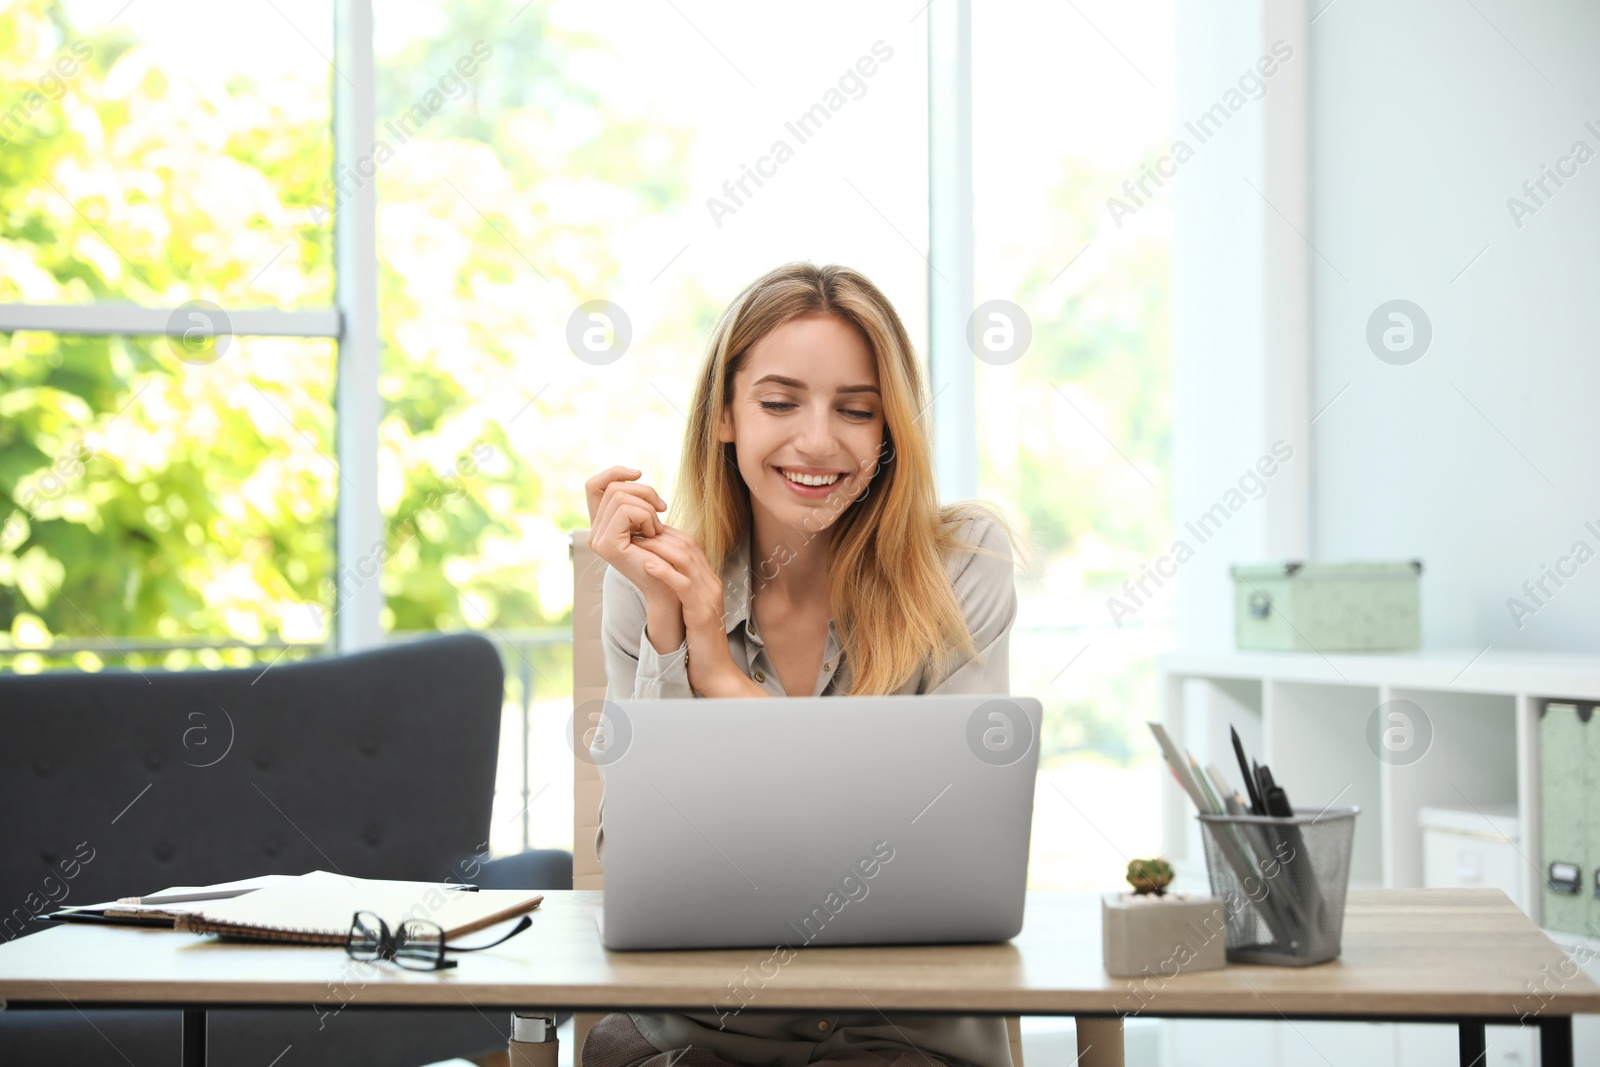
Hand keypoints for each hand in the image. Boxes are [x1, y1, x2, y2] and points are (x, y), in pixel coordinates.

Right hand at [583, 466, 673, 605]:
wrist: (668, 585)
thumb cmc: (663, 554)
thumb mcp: (647, 519)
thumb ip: (635, 500)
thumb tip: (634, 473)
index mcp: (600, 525)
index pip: (594, 486)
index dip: (615, 472)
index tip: (639, 473)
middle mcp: (594, 532)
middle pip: (614, 488)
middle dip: (644, 492)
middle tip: (661, 510)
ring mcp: (598, 539)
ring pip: (621, 497)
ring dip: (647, 508)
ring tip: (656, 528)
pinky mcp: (608, 545)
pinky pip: (626, 511)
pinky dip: (646, 516)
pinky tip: (653, 533)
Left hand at [632, 526, 742, 693]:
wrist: (716, 671)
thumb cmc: (698, 643)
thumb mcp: (689, 609)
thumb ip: (679, 590)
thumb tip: (656, 576)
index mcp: (708, 581)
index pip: (689, 545)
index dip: (665, 534)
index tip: (642, 531)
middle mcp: (711, 584)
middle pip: (688, 546)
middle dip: (659, 535)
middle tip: (634, 531)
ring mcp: (709, 597)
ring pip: (685, 560)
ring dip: (658, 548)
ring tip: (636, 542)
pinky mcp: (702, 613)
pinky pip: (683, 585)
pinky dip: (664, 572)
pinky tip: (647, 565)